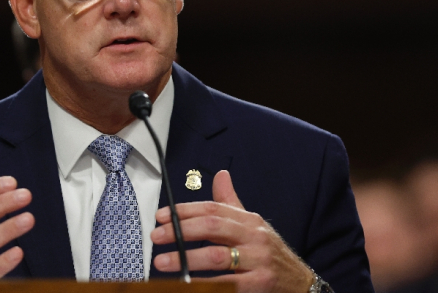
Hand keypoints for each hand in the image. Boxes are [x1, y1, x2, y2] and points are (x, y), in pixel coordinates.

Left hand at [151, 170, 312, 292]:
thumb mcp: (253, 225)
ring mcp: (259, 260)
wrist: (300, 282)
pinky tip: (189, 282)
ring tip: (163, 261)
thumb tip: (221, 175)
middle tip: (157, 236)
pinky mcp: (260, 283)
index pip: (213, 209)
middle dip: (181, 231)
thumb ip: (231, 203)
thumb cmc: (269, 252)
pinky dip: (207, 283)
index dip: (185, 211)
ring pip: (218, 256)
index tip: (162, 216)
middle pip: (213, 227)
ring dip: (186, 258)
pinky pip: (228, 283)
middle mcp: (255, 236)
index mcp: (249, 220)